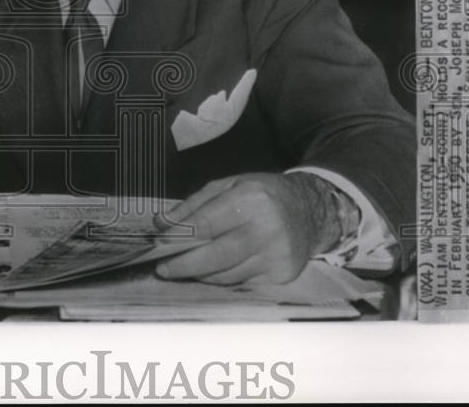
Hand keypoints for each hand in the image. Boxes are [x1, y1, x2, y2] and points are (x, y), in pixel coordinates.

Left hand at [155, 172, 338, 285]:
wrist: (310, 211)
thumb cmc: (262, 194)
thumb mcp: (228, 185)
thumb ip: (194, 204)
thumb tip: (162, 224)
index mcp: (251, 200)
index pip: (206, 225)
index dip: (179, 238)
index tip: (159, 247)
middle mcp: (266, 229)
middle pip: (216, 256)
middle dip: (185, 265)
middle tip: (163, 269)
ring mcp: (276, 256)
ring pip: (226, 274)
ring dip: (200, 274)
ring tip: (184, 269)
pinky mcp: (282, 275)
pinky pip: (241, 283)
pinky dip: (221, 279)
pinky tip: (210, 272)